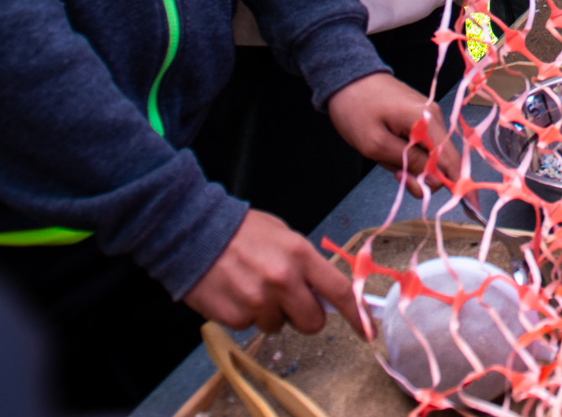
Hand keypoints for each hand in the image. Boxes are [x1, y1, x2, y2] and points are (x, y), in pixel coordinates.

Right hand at [183, 208, 358, 333]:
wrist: (194, 233)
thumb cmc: (242, 231)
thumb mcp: (283, 236)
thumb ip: (305, 264)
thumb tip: (324, 291)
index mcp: (300, 256)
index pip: (339, 292)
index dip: (356, 315)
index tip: (367, 329)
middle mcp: (283, 281)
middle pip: (313, 322)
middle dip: (305, 316)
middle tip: (289, 301)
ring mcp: (258, 302)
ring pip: (279, 327)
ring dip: (271, 314)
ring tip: (252, 287)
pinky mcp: (235, 317)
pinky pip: (250, 326)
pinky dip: (245, 315)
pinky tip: (235, 291)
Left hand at [327, 71, 453, 188]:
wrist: (346, 78)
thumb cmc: (356, 109)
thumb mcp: (376, 144)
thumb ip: (409, 163)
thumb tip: (436, 181)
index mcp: (427, 121)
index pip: (452, 160)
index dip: (461, 186)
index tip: (470, 209)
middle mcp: (434, 118)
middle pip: (442, 161)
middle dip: (422, 176)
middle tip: (396, 175)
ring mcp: (428, 117)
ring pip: (430, 155)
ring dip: (411, 164)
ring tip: (384, 156)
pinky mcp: (419, 118)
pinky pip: (421, 145)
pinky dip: (408, 154)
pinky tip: (389, 149)